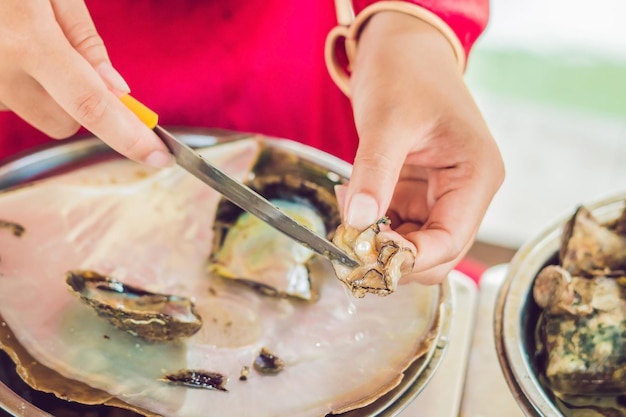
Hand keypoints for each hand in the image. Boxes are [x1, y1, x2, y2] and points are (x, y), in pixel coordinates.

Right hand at [0, 0, 171, 166]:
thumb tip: (115, 90)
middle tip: (73, 65)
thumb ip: (84, 41)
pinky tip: (7, 47)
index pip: (90, 104)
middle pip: (63, 123)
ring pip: (34, 113)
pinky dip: (18, 83)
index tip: (156, 156)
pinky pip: (8, 100)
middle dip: (81, 106)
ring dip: (45, 92)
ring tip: (26, 41)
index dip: (128, 135)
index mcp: (26, 40)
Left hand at [343, 11, 503, 284]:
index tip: (368, 257)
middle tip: (350, 243)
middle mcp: (465, 192)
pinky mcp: (416, 191)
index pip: (450, 241)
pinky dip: (370, 222)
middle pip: (435, 252)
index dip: (411, 259)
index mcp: (476, 176)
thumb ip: (374, 174)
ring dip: (377, 239)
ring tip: (346, 208)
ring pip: (413, 243)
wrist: (401, 50)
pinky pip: (395, 223)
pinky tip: (350, 196)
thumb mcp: (387, 122)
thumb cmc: (406, 74)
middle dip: (393, 255)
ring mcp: (440, 194)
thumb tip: (358, 223)